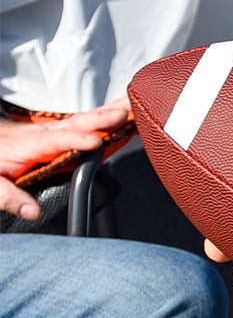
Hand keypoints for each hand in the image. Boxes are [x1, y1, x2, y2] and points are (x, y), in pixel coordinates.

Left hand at [0, 101, 127, 222]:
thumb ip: (10, 197)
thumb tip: (33, 211)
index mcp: (27, 145)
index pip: (53, 140)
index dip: (74, 140)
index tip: (95, 142)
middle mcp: (44, 133)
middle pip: (76, 123)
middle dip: (102, 117)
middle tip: (125, 111)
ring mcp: (54, 132)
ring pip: (86, 119)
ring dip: (112, 112)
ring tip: (136, 106)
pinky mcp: (61, 134)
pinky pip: (87, 124)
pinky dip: (109, 119)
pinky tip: (126, 117)